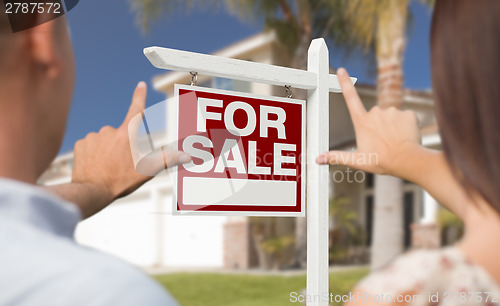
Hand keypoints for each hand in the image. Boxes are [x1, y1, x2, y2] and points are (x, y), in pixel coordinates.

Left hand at [71, 82, 189, 211]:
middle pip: (120, 133)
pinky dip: (94, 153)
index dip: (139, 97)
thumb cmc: (119, 182)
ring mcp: (93, 137)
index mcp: (126, 135)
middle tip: (121, 164)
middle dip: (122, 145)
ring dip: (107, 149)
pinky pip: (91, 145)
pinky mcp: (81, 144)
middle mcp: (109, 131)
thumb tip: (186, 156)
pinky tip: (95, 165)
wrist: (90, 192)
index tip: (140, 85)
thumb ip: (167, 160)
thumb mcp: (146, 171)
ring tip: (107, 167)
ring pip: (105, 139)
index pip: (135, 110)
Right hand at [316, 68, 420, 176]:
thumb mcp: (357, 160)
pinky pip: (406, 118)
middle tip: (383, 142)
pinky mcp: (407, 113)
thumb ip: (337, 157)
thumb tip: (319, 159)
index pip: (350, 98)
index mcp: (362, 122)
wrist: (406, 160)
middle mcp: (375, 113)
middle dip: (379, 126)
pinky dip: (406, 127)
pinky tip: (406, 137)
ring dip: (393, 127)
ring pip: (391, 117)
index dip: (345, 83)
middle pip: (375, 115)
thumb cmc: (382, 161)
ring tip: (395, 142)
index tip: (341, 70)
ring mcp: (392, 112)